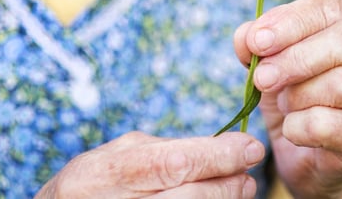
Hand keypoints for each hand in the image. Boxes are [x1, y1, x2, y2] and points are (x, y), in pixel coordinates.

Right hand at [35, 131, 264, 197]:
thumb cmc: (92, 186)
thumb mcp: (114, 156)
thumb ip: (161, 150)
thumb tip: (220, 148)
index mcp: (105, 173)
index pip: (173, 163)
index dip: (218, 156)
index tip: (250, 147)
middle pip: (188, 197)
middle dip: (227, 184)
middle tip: (247, 174)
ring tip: (238, 189)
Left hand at [234, 0, 341, 197]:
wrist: (314, 155)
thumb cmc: (300, 92)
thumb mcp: (276, 60)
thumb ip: (260, 41)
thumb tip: (247, 36)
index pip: (334, 8)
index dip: (293, 22)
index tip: (258, 41)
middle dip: (300, 58)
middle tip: (263, 77)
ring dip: (298, 97)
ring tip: (286, 103)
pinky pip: (332, 126)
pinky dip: (300, 128)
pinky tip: (294, 129)